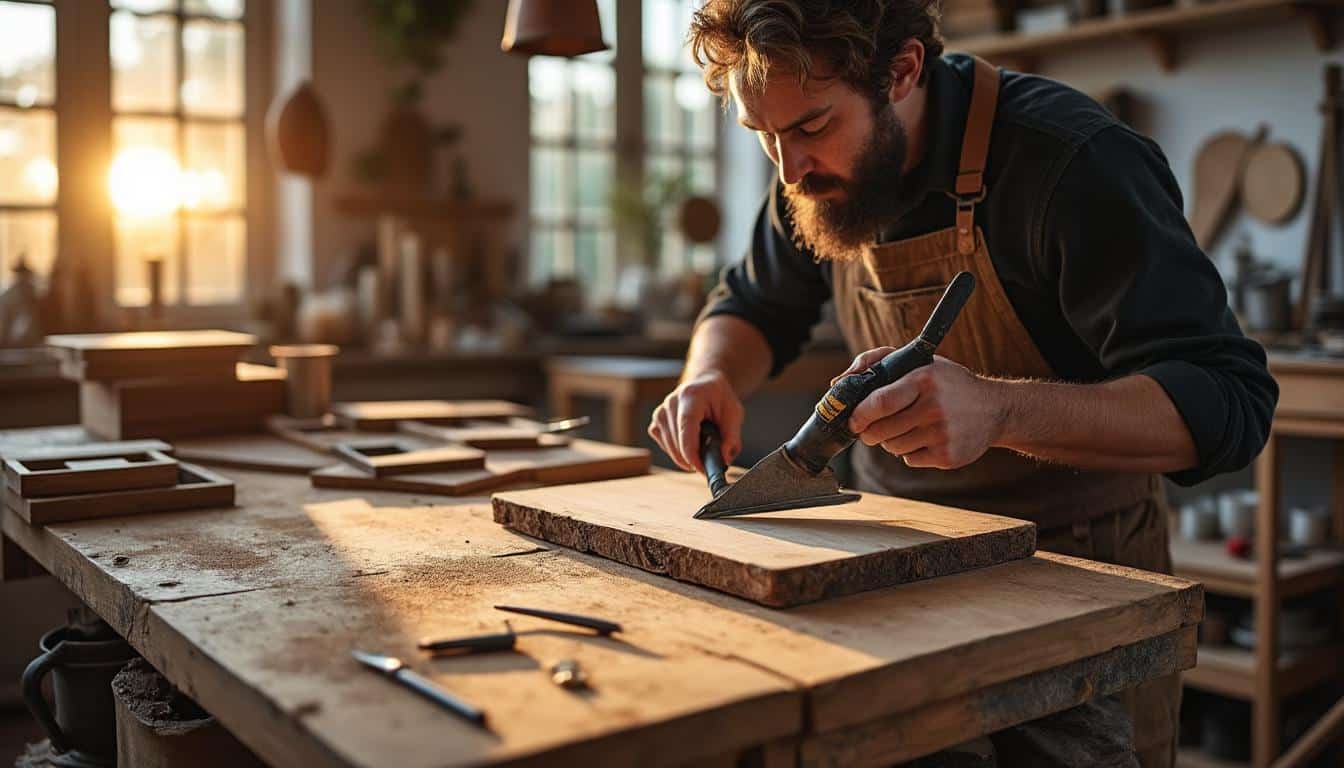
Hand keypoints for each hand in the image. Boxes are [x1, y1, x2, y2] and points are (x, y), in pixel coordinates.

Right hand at [648, 370, 743, 472]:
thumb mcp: (734, 413)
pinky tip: (690, 443)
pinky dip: (678, 452)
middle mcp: (671, 403)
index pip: (686, 428)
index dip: (693, 453)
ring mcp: (660, 413)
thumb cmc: (718, 398)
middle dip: (694, 459)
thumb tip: (724, 458)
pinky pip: (665, 447)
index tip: (702, 468)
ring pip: (670, 449)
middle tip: (710, 460)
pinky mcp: (655, 423)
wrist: (703, 385)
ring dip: (687, 457)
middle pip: (677, 444)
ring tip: (702, 447)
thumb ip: (731, 436)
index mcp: (691, 396)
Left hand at [843, 350, 1005, 468]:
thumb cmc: (949, 383)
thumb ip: (876, 362)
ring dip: (890, 440)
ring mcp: (942, 435)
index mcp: (924, 380)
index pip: (879, 403)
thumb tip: (838, 382)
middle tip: (872, 426)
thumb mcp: (919, 362)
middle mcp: (934, 408)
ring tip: (908, 427)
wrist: (996, 410)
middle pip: (880, 431)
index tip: (853, 419)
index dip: (859, 415)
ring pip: (892, 447)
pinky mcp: (947, 456)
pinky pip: (909, 459)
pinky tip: (926, 438)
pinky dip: (910, 452)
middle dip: (869, 431)